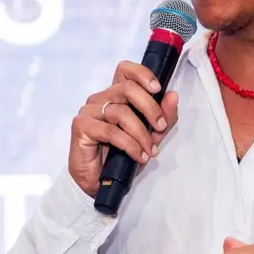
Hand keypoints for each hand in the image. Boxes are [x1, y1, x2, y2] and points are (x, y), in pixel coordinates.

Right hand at [69, 61, 179, 196]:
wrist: (99, 183)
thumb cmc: (122, 156)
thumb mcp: (151, 136)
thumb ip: (164, 117)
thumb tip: (173, 96)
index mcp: (116, 95)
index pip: (125, 70)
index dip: (142, 74)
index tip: (158, 88)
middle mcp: (101, 98)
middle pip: (127, 89)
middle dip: (150, 108)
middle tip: (161, 127)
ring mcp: (89, 111)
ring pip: (121, 111)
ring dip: (141, 133)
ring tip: (150, 151)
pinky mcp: (81, 126)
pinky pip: (111, 131)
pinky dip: (130, 145)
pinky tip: (138, 156)